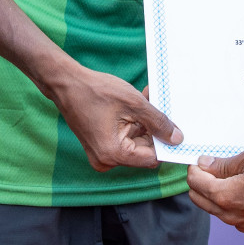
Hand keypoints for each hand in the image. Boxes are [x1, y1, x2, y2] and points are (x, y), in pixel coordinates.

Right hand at [51, 67, 182, 171]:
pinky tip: (136, 103)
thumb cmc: (95, 91)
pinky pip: (125, 138)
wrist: (65, 84)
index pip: (152, 158)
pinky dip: (133, 123)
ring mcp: (102, 154)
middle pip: (144, 150)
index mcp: (114, 154)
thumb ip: (158, 122)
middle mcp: (106, 161)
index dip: (165, 142)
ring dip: (144, 123)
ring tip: (145, 98)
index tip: (175, 126)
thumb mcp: (134, 103)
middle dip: (154, 129)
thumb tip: (177, 139)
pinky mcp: (101, 145)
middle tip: (158, 104)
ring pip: (136, 142)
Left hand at [187, 149, 243, 233]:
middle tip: (212, 167)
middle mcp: (230, 215)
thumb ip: (225, 164)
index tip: (202, 160)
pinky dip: (232, 203)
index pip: (195, 183)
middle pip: (199, 199)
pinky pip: (233, 216)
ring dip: (216, 194)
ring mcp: (242, 225)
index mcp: (226, 196)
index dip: (195, 168)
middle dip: (200, 182)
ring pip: (215, 209)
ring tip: (233, 176)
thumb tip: (206, 164)